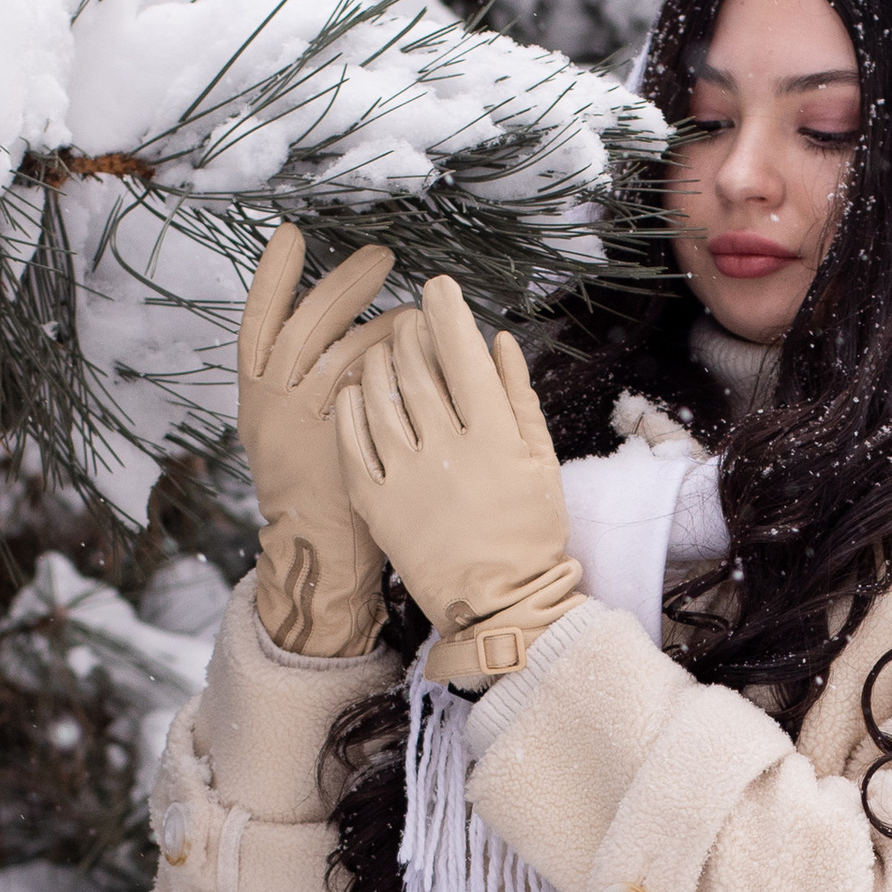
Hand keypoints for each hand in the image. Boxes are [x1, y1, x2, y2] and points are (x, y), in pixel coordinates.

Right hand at [238, 227, 402, 655]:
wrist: (320, 553)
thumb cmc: (313, 485)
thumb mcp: (282, 429)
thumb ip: (297, 380)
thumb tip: (325, 321)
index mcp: (256, 397)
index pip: (256, 324)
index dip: (271, 278)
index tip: (290, 235)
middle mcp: (274, 408)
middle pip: (303, 329)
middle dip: (341, 285)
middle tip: (381, 256)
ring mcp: (308, 430)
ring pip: (339, 356)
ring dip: (378, 322)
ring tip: (413, 308)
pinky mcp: (344, 452)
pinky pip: (371, 396)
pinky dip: (394, 368)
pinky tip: (422, 351)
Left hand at [335, 276, 583, 683]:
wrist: (499, 603)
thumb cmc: (528, 531)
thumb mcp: (541, 461)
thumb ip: (518, 397)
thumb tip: (497, 340)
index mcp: (494, 436)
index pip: (463, 354)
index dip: (447, 313)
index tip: (437, 288)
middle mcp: (447, 450)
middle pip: (417, 370)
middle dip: (411, 332)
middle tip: (409, 318)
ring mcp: (407, 478)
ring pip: (380, 398)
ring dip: (378, 362)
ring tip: (383, 351)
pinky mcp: (378, 505)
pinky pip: (352, 444)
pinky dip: (350, 408)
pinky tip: (354, 391)